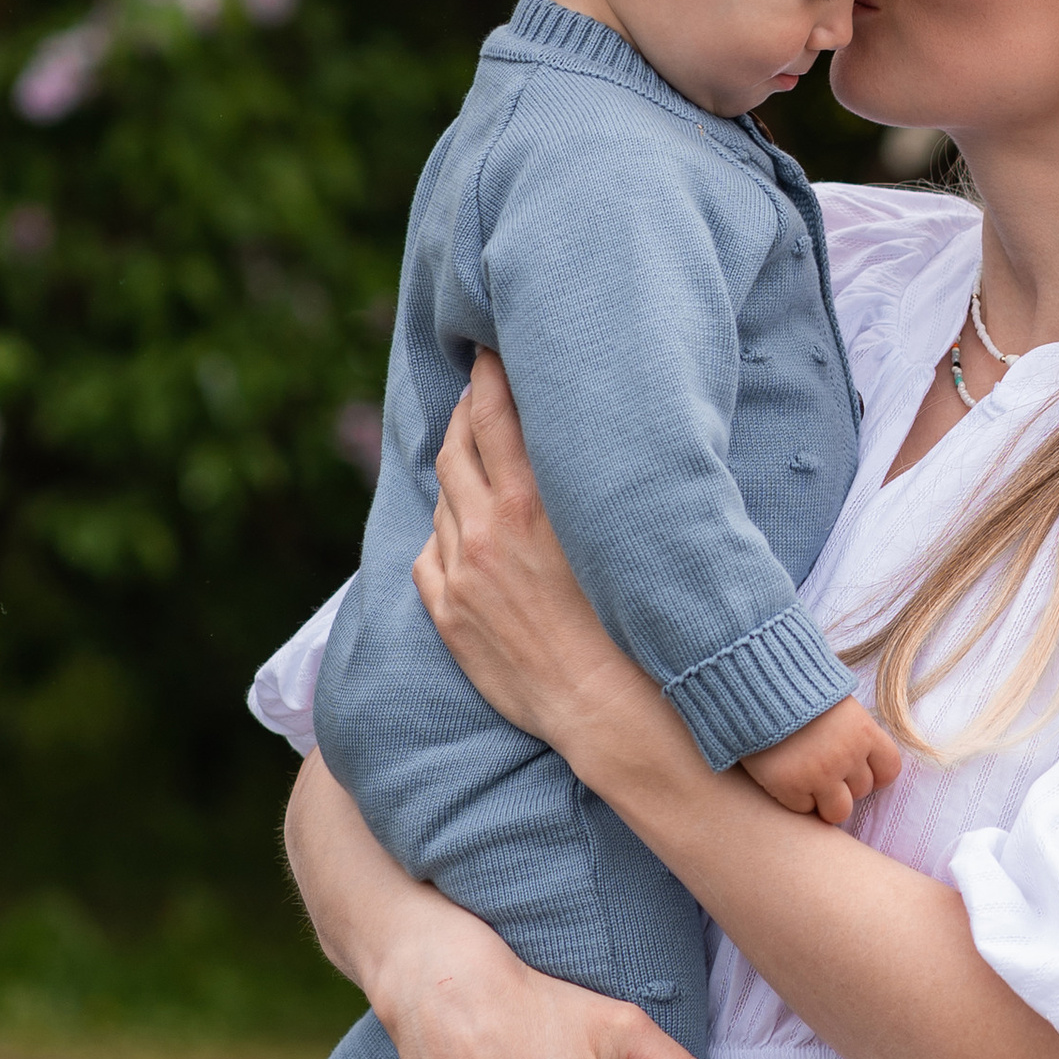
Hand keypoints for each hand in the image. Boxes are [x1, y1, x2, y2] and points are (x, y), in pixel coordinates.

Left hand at [416, 350, 633, 758]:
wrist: (602, 705)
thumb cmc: (630, 618)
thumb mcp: (611, 532)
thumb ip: (582, 481)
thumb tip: (580, 437)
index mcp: (530, 503)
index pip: (493, 415)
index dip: (486, 377)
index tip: (486, 353)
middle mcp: (485, 530)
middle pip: (456, 448)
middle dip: (463, 413)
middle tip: (474, 393)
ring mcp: (460, 573)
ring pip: (443, 500)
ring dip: (456, 473)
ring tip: (471, 459)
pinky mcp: (447, 613)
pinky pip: (429, 554)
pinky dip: (444, 532)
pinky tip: (461, 530)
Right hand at [740, 695, 901, 827]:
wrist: (755, 686)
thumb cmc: (797, 692)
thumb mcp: (838, 705)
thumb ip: (855, 734)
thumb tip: (868, 762)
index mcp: (863, 731)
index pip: (889, 770)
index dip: (875, 774)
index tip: (857, 769)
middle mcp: (846, 756)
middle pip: (862, 791)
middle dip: (844, 783)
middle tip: (821, 765)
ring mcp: (819, 774)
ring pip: (838, 812)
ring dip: (825, 800)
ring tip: (807, 779)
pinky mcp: (790, 787)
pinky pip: (804, 809)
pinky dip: (795, 798)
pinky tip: (785, 776)